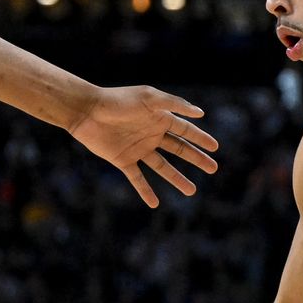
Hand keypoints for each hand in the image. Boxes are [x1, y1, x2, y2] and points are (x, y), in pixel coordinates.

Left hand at [68, 86, 218, 207]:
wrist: (87, 111)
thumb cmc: (118, 100)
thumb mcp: (149, 98)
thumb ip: (174, 104)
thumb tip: (200, 113)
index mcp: (159, 118)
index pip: (185, 130)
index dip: (200, 138)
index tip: (215, 148)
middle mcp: (151, 134)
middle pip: (179, 149)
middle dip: (196, 158)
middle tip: (213, 168)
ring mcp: (138, 148)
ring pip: (162, 167)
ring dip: (177, 178)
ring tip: (192, 191)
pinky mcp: (123, 160)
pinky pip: (137, 178)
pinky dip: (145, 191)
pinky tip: (155, 204)